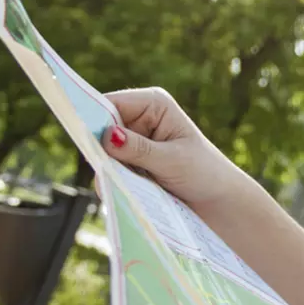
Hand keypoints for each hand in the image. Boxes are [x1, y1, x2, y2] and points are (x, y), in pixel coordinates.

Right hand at [100, 87, 255, 214]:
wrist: (218, 200)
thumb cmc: (204, 173)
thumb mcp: (172, 160)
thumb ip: (139, 149)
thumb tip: (107, 136)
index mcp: (153, 104)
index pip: (110, 104)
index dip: (92, 119)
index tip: (84, 140)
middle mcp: (139, 118)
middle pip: (100, 129)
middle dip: (101, 151)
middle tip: (110, 172)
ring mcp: (133, 141)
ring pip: (102, 154)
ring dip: (109, 171)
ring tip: (130, 185)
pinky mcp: (130, 162)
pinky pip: (108, 170)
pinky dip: (114, 182)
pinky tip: (128, 193)